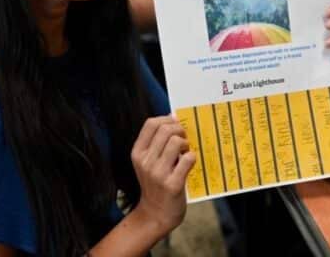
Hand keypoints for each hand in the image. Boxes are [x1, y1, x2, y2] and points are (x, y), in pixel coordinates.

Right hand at [131, 116, 195, 235]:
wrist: (156, 214)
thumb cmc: (155, 183)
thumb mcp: (148, 161)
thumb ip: (157, 141)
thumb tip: (173, 116)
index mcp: (137, 153)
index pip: (151, 123)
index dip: (167, 120)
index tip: (175, 126)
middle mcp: (145, 162)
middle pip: (166, 130)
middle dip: (180, 130)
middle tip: (184, 140)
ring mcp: (158, 174)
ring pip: (176, 142)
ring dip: (186, 144)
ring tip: (185, 152)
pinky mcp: (173, 184)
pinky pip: (188, 159)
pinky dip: (192, 157)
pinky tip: (189, 163)